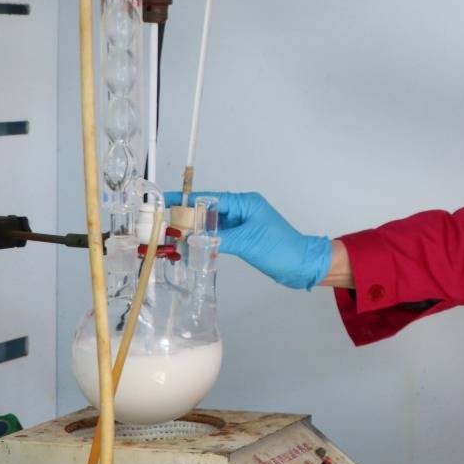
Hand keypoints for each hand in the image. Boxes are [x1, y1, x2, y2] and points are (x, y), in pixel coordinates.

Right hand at [164, 191, 331, 289]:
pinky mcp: (243, 239)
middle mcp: (242, 210)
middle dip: (185, 218)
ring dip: (193, 232)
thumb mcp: (247, 242)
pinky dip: (205, 242)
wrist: (302, 265)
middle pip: (207, 211)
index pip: (209, 198)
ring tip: (171, 239)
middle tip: (161, 226)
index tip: (163, 202)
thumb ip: (218, 238)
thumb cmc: (281, 248)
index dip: (185, 200)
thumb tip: (192, 238)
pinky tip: (191, 248)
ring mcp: (242, 225)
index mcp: (245, 203)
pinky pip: (218, 237)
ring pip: (211, 225)